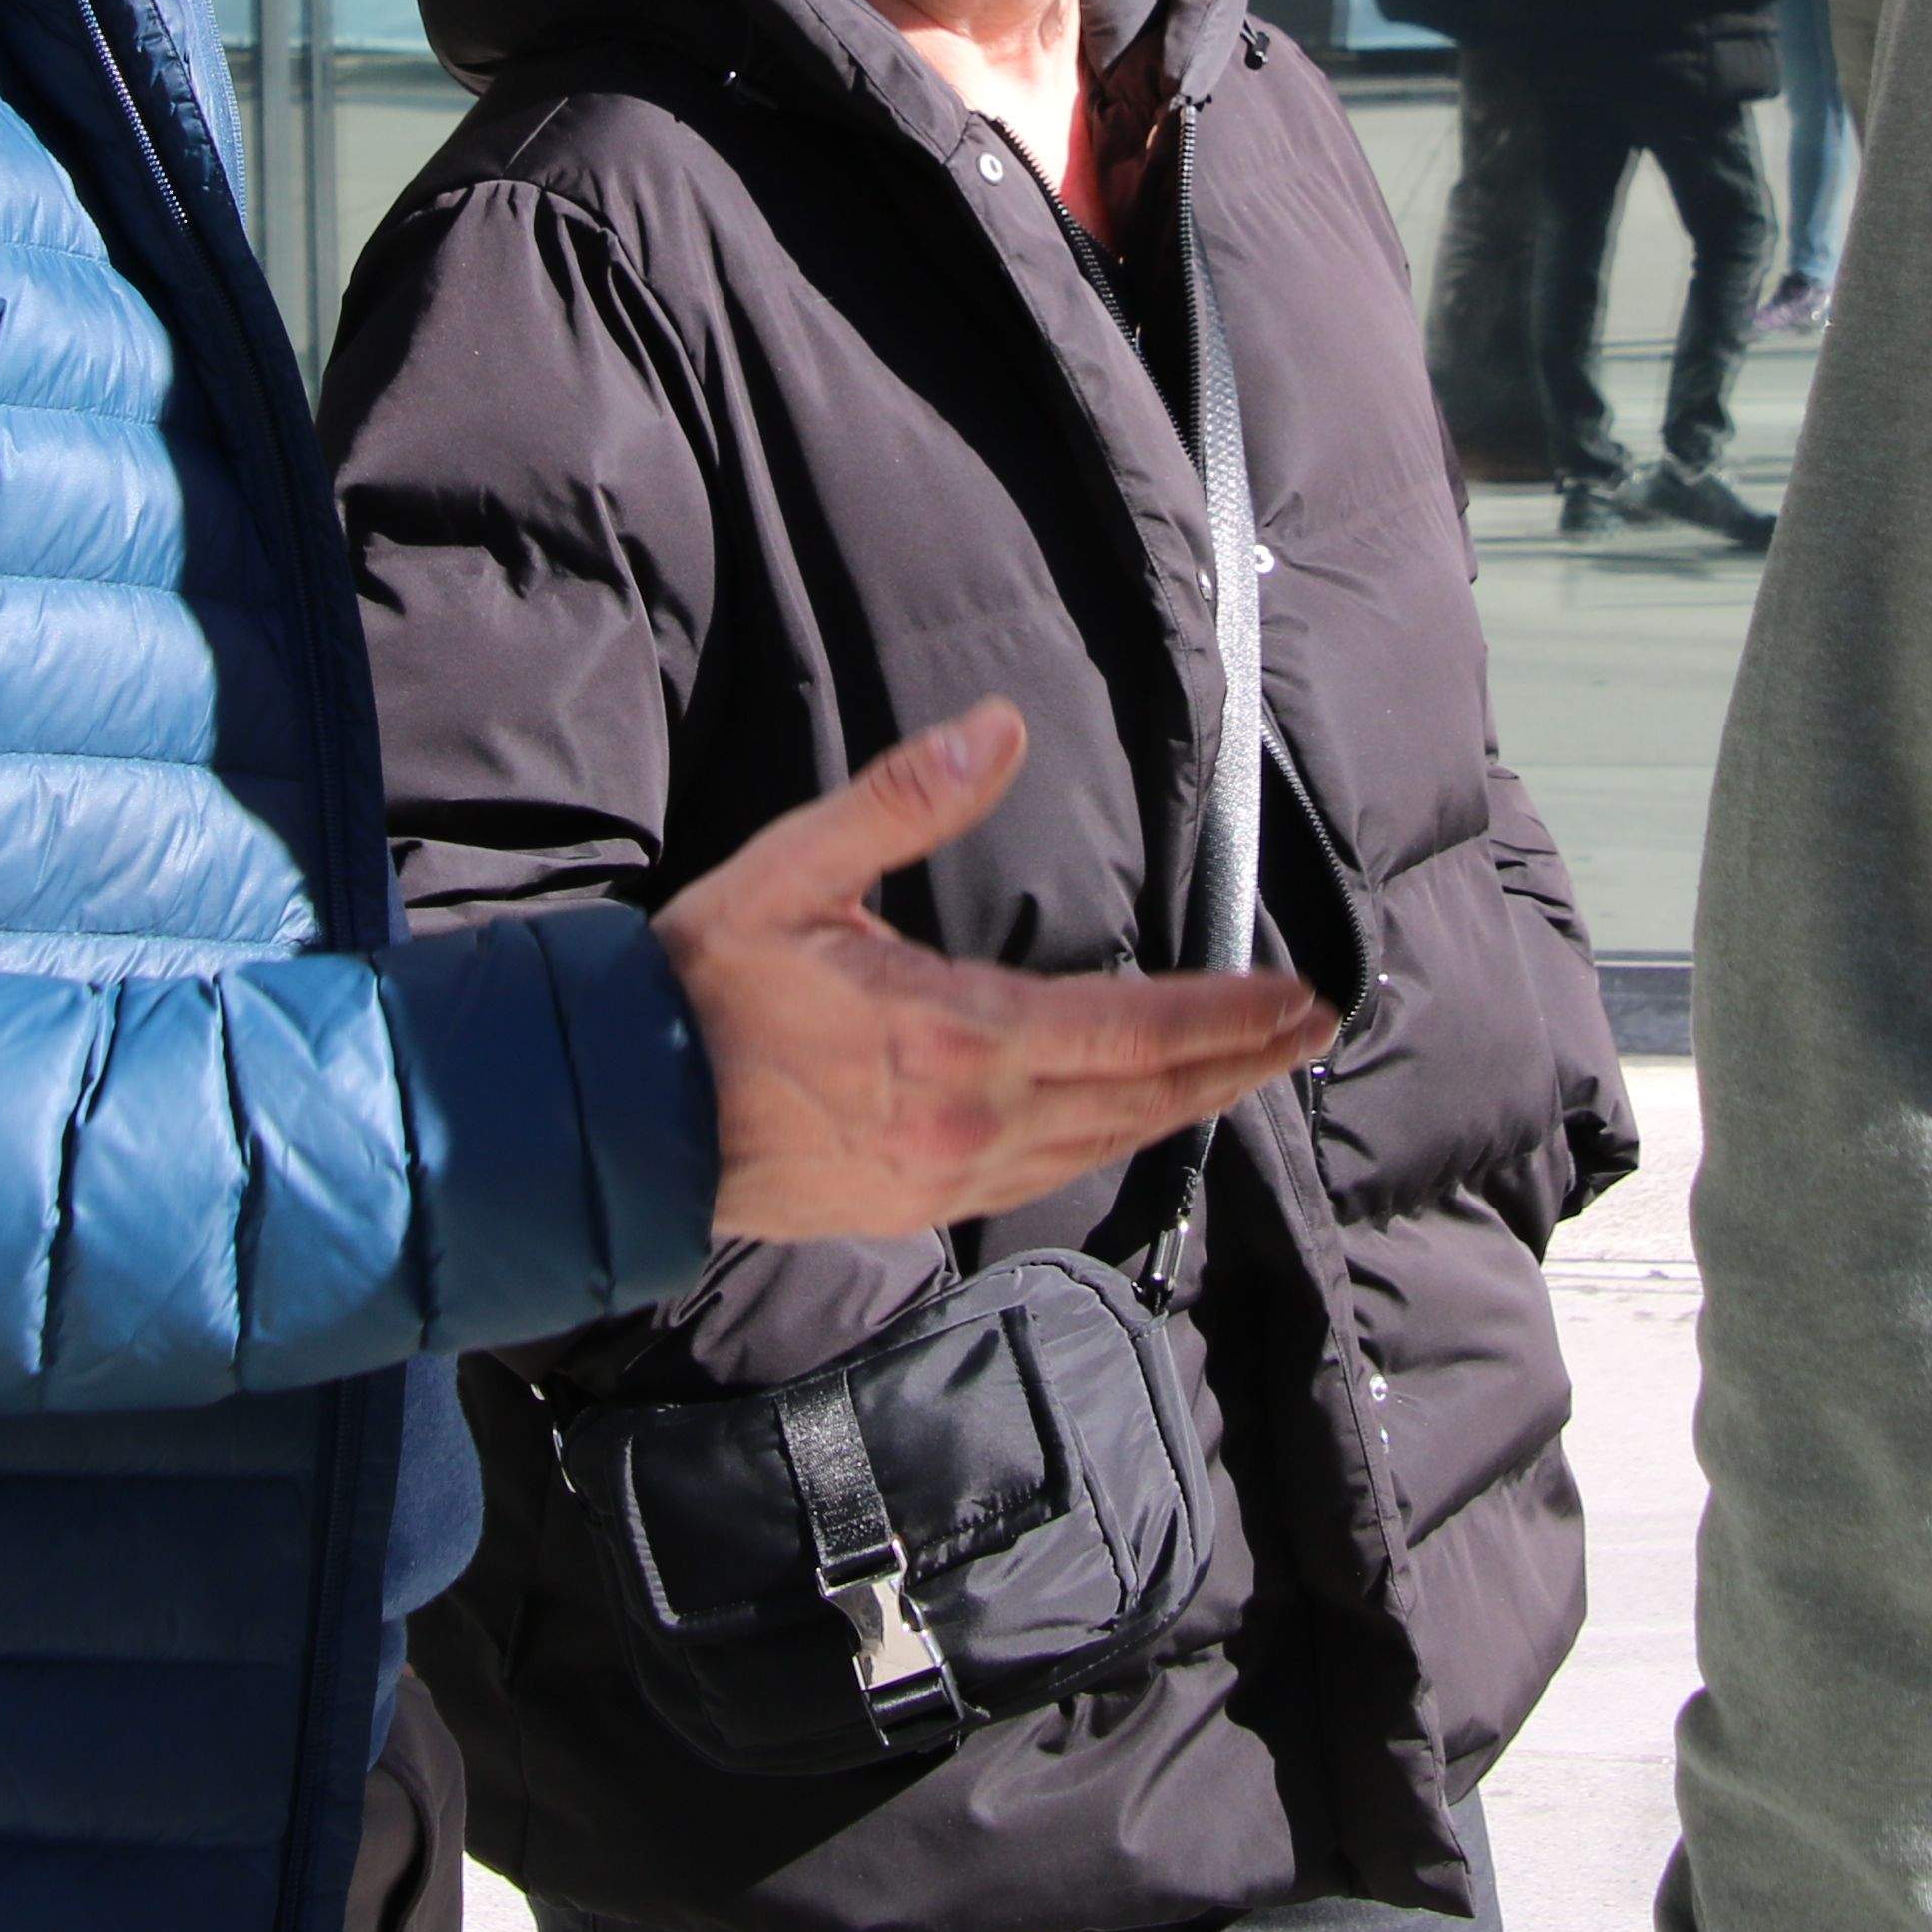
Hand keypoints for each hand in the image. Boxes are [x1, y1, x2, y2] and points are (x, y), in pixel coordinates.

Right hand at [655, 702, 1334, 1245]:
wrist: (618, 1122)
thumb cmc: (700, 989)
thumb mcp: (792, 872)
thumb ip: (900, 800)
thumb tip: (997, 726)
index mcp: (957, 1035)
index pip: (1133, 1028)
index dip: (1226, 1015)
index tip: (1300, 996)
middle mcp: (975, 1119)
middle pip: (1144, 1095)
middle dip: (1237, 1060)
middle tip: (1312, 1027)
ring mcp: (953, 1175)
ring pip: (1107, 1143)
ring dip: (1189, 1105)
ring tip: (1249, 1067)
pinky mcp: (923, 1205)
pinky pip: (1051, 1175)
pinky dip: (1115, 1140)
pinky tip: (1135, 1119)